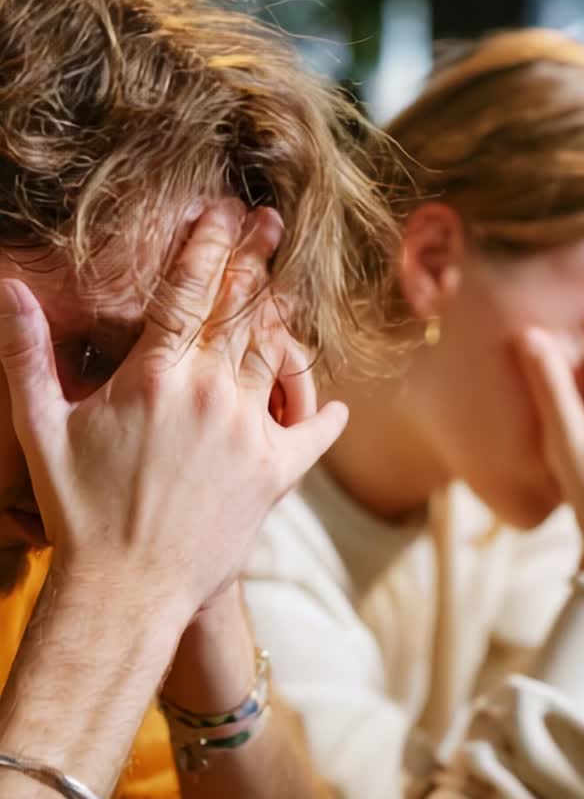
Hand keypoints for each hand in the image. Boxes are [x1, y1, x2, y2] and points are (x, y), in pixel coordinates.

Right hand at [0, 200, 346, 625]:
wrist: (126, 590)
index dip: (210, 241)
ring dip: (283, 315)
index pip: (189, 288)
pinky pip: (314, 432)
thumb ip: (27, 354)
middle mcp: (209, 393)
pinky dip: (325, 413)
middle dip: (255, 258)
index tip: (224, 209)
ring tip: (288, 288)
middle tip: (272, 221)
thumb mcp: (41, 427)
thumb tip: (7, 287)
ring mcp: (248, 432)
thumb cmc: (78, 511)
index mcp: (154, 375)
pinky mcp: (275, 474)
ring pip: (277, 353)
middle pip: (241, 308)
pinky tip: (335, 404)